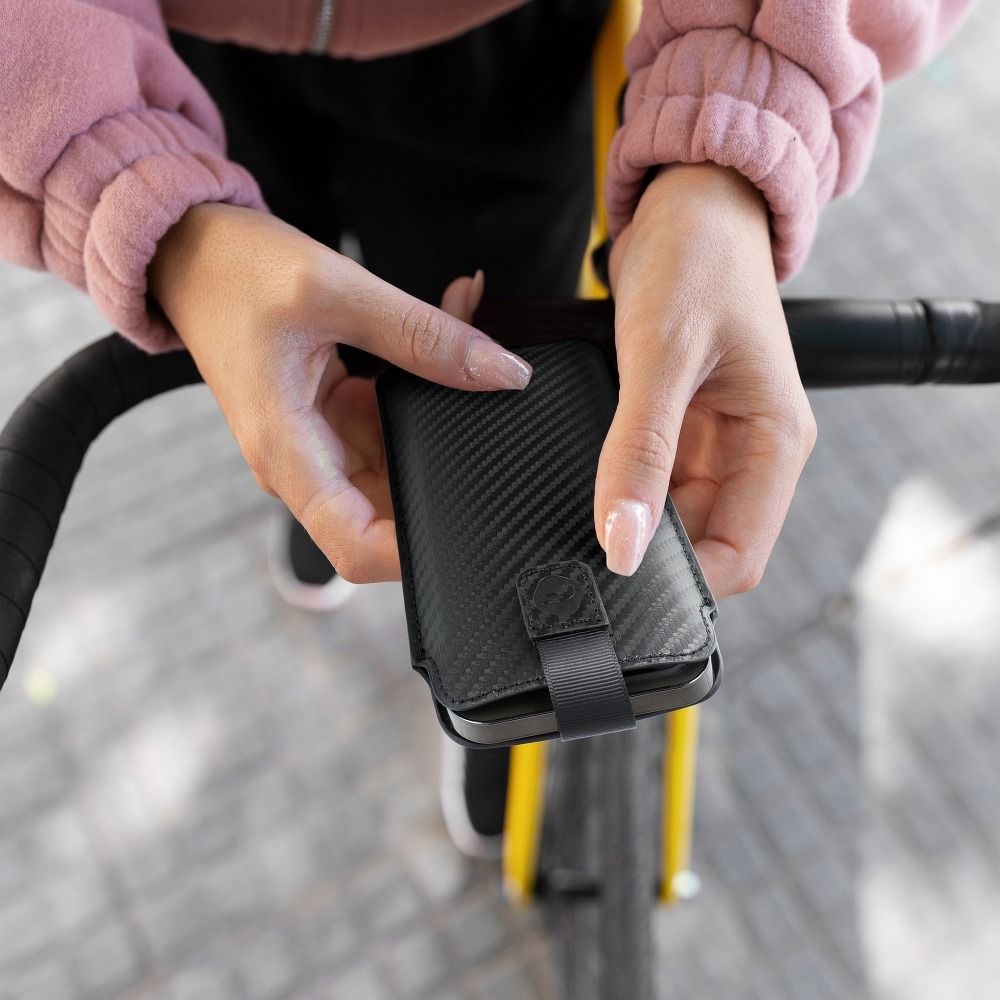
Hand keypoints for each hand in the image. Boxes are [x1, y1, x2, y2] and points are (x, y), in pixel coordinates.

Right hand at [148, 203, 522, 582]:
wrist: (190, 250)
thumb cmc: (233, 272)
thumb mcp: (335, 291)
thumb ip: (422, 335)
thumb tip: (502, 373)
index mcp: (288, 452)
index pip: (355, 547)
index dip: (412, 552)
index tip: (470, 523)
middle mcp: (303, 461)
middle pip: (392, 506)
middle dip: (448, 457)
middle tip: (489, 397)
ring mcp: (319, 441)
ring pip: (402, 455)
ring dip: (443, 407)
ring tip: (468, 338)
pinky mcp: (332, 416)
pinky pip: (393, 419)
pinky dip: (424, 381)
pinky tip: (449, 331)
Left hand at [599, 163, 815, 597]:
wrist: (687, 200)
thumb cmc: (696, 259)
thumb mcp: (661, 356)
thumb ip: (638, 453)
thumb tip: (623, 544)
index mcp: (775, 443)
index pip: (740, 557)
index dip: (685, 581)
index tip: (620, 578)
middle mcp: (751, 451)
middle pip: (702, 544)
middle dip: (650, 553)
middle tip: (585, 547)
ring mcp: (715, 441)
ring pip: (672, 517)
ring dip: (632, 519)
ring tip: (583, 506)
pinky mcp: (682, 425)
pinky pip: (650, 481)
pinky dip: (620, 487)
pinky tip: (589, 480)